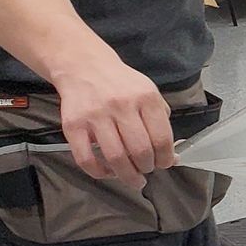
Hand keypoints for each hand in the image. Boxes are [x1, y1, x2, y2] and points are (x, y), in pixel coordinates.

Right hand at [53, 54, 173, 190]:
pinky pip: (86, 159)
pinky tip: (108, 172)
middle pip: (140, 151)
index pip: (162, 139)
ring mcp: (95, 115)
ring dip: (127, 175)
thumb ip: (161, 123)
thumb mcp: (149, 93)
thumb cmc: (122, 85)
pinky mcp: (73, 125)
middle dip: (147, 168)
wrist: (84, 67)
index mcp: (146, 98)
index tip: (164, 164)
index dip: (165, 158)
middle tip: (146, 170)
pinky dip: (99, 172)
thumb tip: (173, 157)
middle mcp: (121, 105)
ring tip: (133, 179)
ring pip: (116, 158)